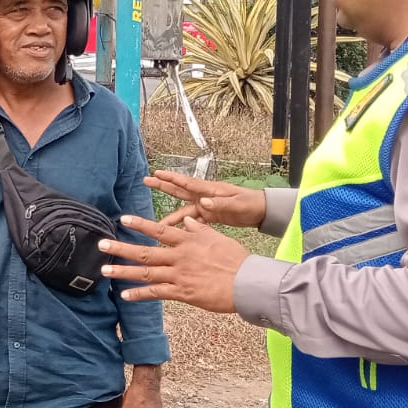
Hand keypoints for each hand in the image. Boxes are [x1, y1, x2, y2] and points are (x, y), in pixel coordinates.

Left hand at [100, 215, 249, 313]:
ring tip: (104, 270)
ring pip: (146, 273)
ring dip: (123, 272)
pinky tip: (124, 295)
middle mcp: (179, 257)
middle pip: (145, 251)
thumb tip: (189, 221)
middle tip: (101, 245)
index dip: (140, 224)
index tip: (123, 219)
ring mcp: (179, 275)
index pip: (159, 230)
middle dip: (121, 248)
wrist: (248, 283)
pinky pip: (156, 293)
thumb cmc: (236, 260)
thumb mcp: (218, 238)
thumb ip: (200, 230)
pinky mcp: (182, 293)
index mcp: (188, 241)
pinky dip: (140, 294)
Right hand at [145, 171, 265, 229]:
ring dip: (171, 217)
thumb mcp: (236, 204)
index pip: (186, 183)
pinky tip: (175, 234)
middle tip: (146, 180)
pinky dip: (183, 227)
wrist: (261, 211)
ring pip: (183, 211)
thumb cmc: (250, 203)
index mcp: (209, 190)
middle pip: (179, 191)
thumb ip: (219, 204)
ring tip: (156, 224)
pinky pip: (192, 222)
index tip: (156, 173)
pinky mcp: (209, 216)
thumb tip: (203, 202)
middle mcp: (204, 196)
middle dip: (163, 186)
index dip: (171, 178)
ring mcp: (205, 206)